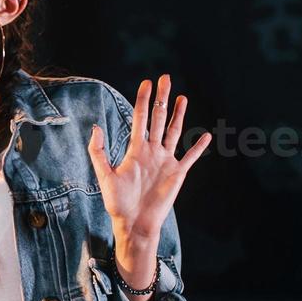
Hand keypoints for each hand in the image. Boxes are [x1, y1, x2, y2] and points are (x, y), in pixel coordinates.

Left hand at [88, 75, 210, 246]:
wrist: (133, 222)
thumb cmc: (117, 202)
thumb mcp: (104, 175)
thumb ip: (98, 151)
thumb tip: (95, 126)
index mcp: (136, 149)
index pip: (140, 118)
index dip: (143, 100)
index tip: (147, 82)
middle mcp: (152, 151)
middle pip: (158, 118)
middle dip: (161, 98)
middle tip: (165, 78)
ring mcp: (166, 161)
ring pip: (173, 132)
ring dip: (178, 115)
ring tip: (182, 97)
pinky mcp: (177, 173)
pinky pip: (190, 157)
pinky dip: (198, 147)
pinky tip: (206, 136)